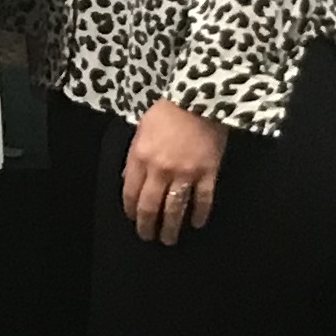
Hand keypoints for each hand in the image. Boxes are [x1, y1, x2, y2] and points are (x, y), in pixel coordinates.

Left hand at [122, 98, 226, 244]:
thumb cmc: (168, 110)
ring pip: (175, 209)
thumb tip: (128, 181)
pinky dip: (199, 214)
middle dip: (147, 226)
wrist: (199, 97)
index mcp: (140, 157)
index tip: (133, 220)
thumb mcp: (141, 130)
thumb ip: (134, 157)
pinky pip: (203, 200)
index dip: (131, 211)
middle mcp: (160, 169)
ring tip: (169, 239)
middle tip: (149, 237)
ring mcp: (185, 172)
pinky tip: (197, 224)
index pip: (130, 193)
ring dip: (170, 227)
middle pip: (150, 207)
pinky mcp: (208, 172)